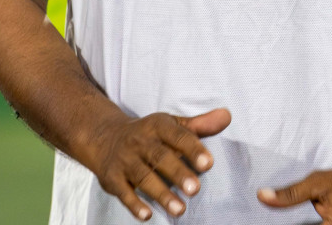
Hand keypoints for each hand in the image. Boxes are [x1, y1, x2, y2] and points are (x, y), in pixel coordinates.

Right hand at [86, 108, 230, 220]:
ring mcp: (124, 160)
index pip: (176, 136)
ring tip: (180, 209)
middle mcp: (139, 141)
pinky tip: (147, 215)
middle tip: (195, 189)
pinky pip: (123, 191)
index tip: (208, 163)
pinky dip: (134, 204)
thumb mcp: (171, 124)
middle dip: (177, 173)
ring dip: (161, 193)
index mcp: (156, 126)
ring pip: (143, 177)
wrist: (104, 137)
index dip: (192, 148)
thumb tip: (226, 116)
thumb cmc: (148, 134)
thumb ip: (199, 125)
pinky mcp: (112, 178)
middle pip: (159, 157)